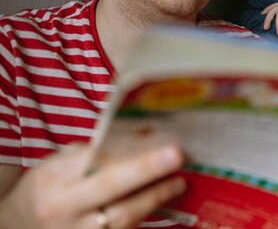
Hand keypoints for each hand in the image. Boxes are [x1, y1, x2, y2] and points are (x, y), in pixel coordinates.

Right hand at [0, 140, 184, 228]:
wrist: (20, 228)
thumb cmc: (47, 188)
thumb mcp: (57, 165)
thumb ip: (91, 154)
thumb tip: (140, 137)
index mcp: (52, 179)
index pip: (92, 160)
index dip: (124, 149)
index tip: (155, 136)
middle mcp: (62, 208)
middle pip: (109, 187)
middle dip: (145, 170)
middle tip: (176, 155)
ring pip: (121, 216)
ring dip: (154, 197)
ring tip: (179, 181)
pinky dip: (145, 215)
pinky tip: (163, 201)